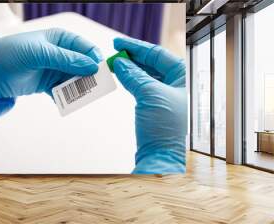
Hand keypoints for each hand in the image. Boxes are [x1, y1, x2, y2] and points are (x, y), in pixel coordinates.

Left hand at [0, 28, 102, 99]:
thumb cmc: (13, 53)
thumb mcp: (40, 53)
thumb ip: (66, 60)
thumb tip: (92, 66)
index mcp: (60, 39)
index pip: (85, 47)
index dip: (95, 58)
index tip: (100, 71)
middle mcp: (61, 54)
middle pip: (83, 65)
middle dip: (90, 76)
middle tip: (94, 87)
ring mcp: (54, 70)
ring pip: (75, 80)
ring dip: (79, 88)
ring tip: (80, 96)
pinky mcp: (48, 84)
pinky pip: (63, 91)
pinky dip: (67, 97)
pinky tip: (67, 102)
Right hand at [112, 37, 186, 173]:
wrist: (159, 156)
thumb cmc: (164, 129)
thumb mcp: (149, 95)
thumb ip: (134, 75)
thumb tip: (120, 62)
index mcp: (182, 77)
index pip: (157, 54)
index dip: (136, 47)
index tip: (119, 42)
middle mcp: (175, 84)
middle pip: (151, 62)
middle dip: (132, 56)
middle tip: (114, 51)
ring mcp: (164, 94)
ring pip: (145, 73)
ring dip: (129, 67)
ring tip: (114, 62)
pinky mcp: (154, 105)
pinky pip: (140, 85)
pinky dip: (129, 79)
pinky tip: (120, 75)